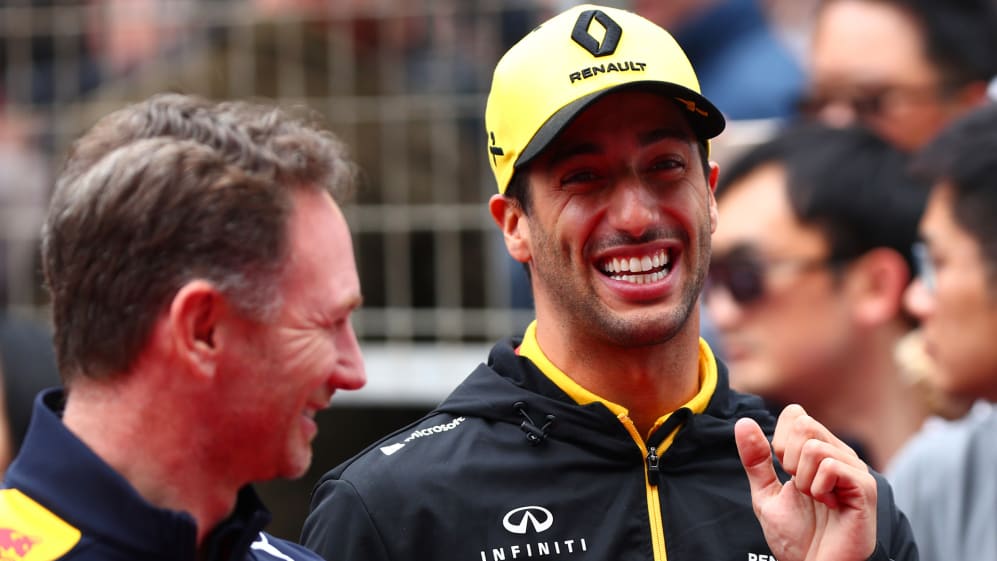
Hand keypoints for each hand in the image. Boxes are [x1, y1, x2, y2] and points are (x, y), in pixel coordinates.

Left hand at [734, 404, 876, 560]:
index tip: (786, 473)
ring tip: (816, 500)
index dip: (779, 443)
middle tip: (799, 487)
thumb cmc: (797, 537)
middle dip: (788, 459)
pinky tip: (830, 505)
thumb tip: (743, 422)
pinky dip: (818, 488)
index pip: (795, 414)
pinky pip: (831, 466)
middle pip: (803, 423)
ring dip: (803, 480)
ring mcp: (855, 470)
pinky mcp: (865, 487)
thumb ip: (756, 459)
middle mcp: (840, 455)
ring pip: (814, 447)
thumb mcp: (766, 494)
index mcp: (818, 452)